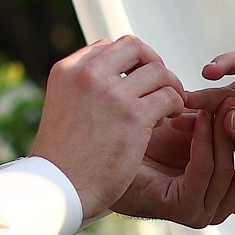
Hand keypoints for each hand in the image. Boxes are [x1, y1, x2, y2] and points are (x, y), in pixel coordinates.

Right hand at [30, 35, 186, 218]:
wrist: (57, 188)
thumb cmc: (62, 157)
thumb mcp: (63, 107)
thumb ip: (83, 88)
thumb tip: (114, 79)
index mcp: (67, 70)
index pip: (107, 46)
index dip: (127, 63)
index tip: (133, 84)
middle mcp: (88, 74)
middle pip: (134, 47)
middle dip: (151, 64)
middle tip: (157, 87)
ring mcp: (112, 94)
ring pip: (158, 71)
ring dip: (168, 86)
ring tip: (166, 107)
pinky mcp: (134, 116)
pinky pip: (170, 96)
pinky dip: (176, 105)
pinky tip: (169, 120)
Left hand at [114, 102, 234, 233]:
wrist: (109, 151)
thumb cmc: (153, 135)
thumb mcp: (200, 120)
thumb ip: (226, 113)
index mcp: (231, 188)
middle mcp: (223, 204)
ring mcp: (205, 210)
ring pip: (231, 170)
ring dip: (226, 133)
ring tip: (223, 104)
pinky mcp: (185, 208)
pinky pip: (205, 170)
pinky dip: (205, 141)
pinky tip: (199, 117)